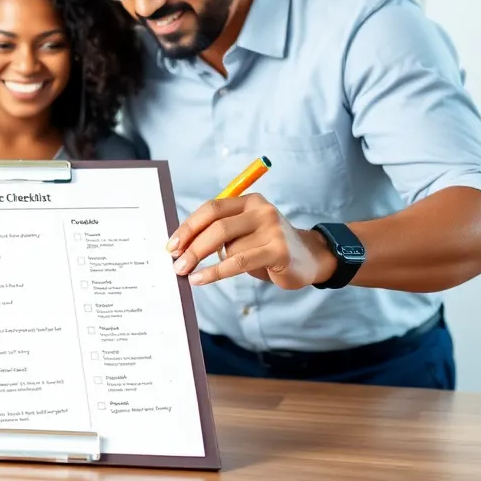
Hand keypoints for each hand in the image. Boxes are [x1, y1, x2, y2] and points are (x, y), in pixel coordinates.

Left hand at [166, 194, 335, 288]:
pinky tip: (200, 279)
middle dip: (192, 247)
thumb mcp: (244, 232)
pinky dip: (215, 272)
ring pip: (228, 248)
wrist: (309, 258)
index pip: (212, 208)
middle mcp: (262, 210)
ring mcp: (272, 230)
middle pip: (217, 226)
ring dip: (211, 263)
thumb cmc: (267, 247)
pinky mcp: (278, 251)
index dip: (189, 226)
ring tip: (195, 273)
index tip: (171, 245)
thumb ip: (219, 232)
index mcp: (250, 201)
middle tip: (176, 264)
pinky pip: (238, 262)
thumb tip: (180, 245)